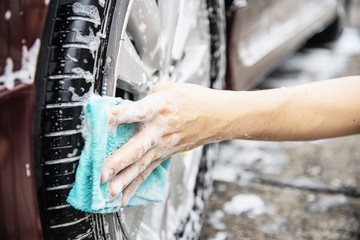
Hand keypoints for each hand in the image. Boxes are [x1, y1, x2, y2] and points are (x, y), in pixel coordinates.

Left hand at [100, 83, 222, 204]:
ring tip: (109, 193)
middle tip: (102, 172)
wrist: (217, 116)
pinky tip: (123, 197)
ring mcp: (162, 146)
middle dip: (119, 161)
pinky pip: (148, 171)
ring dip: (124, 179)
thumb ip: (145, 96)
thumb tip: (130, 104)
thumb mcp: (168, 88)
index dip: (123, 114)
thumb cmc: (194, 100)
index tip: (107, 118)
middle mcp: (160, 129)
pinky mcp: (165, 155)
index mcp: (160, 107)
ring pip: (141, 165)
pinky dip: (135, 186)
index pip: (139, 110)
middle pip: (138, 146)